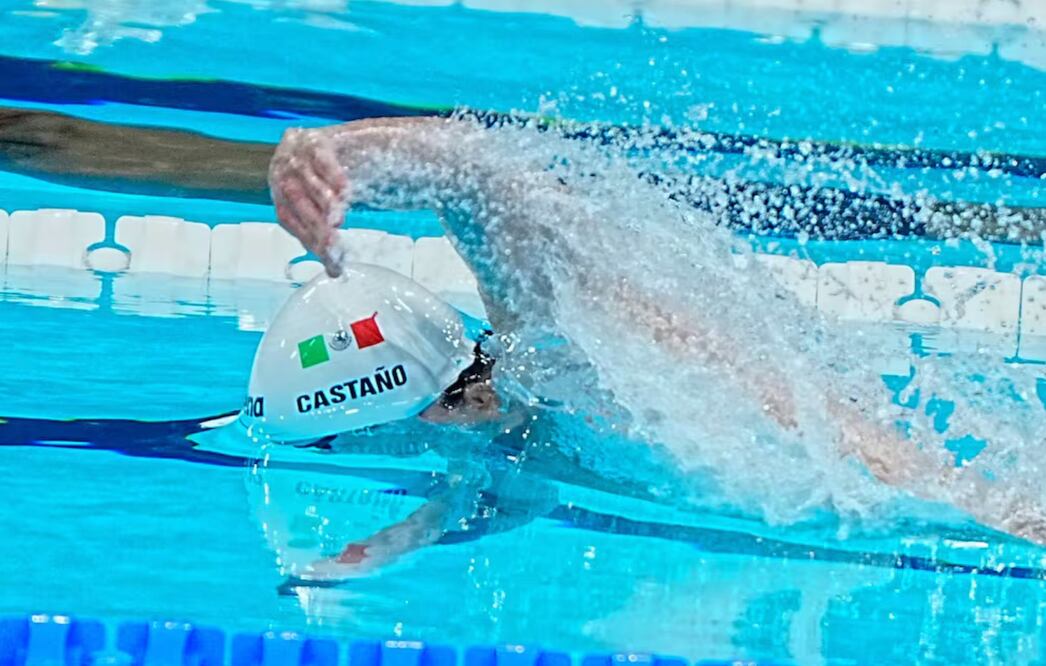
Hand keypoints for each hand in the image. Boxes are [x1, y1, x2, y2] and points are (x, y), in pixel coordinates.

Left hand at [269, 128, 349, 275]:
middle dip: (316, 225)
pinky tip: (346, 191)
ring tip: (338, 221)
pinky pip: (321, 158)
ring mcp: (296, 152)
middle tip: (334, 246)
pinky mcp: (316, 138)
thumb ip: (328, 236)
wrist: (350, 142)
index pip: (288, 219)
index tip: (329, 256)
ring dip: (322, 202)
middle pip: (296, 202)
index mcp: (280, 191)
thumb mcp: (328, 210)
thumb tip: (335, 273)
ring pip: (307, 180)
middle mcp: (282, 171)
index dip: (307, 238)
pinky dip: (332, 175)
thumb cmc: (333, 181)